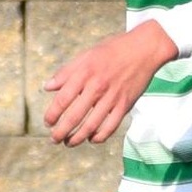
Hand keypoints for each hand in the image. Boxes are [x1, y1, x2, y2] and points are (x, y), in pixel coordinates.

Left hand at [42, 23, 177, 146]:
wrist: (143, 49)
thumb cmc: (113, 50)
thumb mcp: (86, 55)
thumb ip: (66, 72)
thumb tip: (47, 87)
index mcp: (84, 74)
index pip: (63, 99)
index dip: (52, 114)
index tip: (48, 123)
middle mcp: (97, 87)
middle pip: (75, 117)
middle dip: (61, 132)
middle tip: (54, 139)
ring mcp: (112, 98)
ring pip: (91, 126)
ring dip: (77, 138)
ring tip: (69, 142)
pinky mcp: (125, 105)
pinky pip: (110, 127)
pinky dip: (100, 137)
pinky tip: (92, 139)